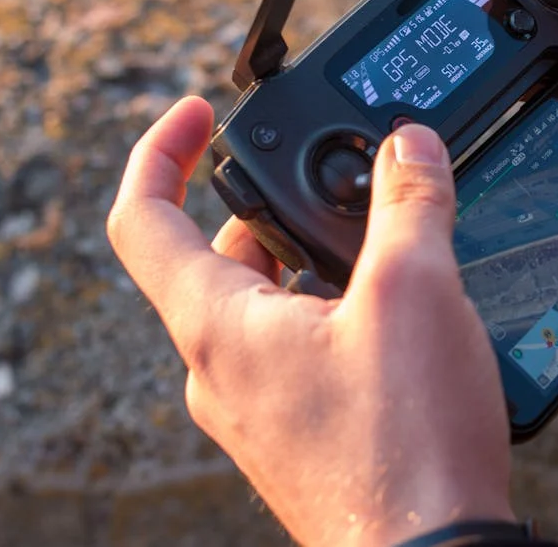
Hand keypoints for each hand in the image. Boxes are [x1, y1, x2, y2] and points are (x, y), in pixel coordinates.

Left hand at [106, 97, 513, 546]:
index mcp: (218, 326)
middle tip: (342, 180)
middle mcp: (222, 370)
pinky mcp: (301, 433)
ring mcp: (259, 408)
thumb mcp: (414, 292)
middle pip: (221, 255)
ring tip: (388, 245)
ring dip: (314, 258)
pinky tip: (402, 316)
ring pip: (268, 303)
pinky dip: (336, 309)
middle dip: (278, 203)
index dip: (161, 149)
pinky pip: (299, 348)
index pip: (142, 217)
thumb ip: (408, 204)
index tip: (199, 112)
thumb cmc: (406, 444)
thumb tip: (409, 146)